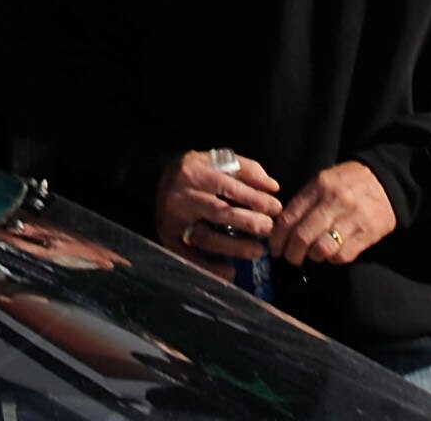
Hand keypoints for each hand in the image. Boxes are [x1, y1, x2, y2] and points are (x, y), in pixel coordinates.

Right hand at [155, 149, 279, 277]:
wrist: (155, 180)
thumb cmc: (193, 171)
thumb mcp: (215, 160)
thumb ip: (245, 169)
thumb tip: (273, 186)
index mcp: (193, 171)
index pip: (228, 186)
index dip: (254, 198)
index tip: (275, 207)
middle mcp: (181, 196)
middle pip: (218, 212)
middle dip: (248, 222)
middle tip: (269, 229)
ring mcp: (173, 220)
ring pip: (206, 238)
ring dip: (234, 247)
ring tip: (257, 251)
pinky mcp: (168, 239)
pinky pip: (191, 258)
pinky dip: (211, 267)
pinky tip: (230, 271)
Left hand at [266, 159, 396, 269]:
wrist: (384, 180)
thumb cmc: (348, 182)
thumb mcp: (323, 181)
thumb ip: (304, 201)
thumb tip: (282, 227)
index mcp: (318, 186)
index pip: (289, 217)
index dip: (277, 238)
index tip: (275, 248)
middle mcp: (333, 201)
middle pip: (302, 236)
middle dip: (292, 253)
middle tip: (291, 258)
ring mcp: (351, 218)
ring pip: (322, 249)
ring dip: (313, 257)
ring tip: (313, 255)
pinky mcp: (366, 234)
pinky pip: (342, 255)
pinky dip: (333, 259)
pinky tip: (332, 253)